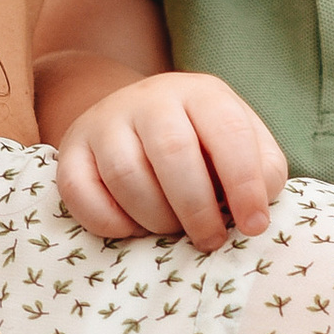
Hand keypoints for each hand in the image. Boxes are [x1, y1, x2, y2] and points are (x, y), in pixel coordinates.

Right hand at [56, 72, 288, 250]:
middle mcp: (150, 98)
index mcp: (200, 93)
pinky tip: (133, 228)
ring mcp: (104, 122)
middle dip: (197, 208)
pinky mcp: (70, 151)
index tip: (253, 226)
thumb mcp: (240, 144)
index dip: (244, 184)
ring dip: (156, 218)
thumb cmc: (200, 144)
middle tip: (210, 240)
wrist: (131, 118)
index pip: (228, 131)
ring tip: (172, 231)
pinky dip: (111, 222)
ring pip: (126, 175)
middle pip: (173, 153)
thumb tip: (257, 210)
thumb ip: (262, 171)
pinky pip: (81, 193)